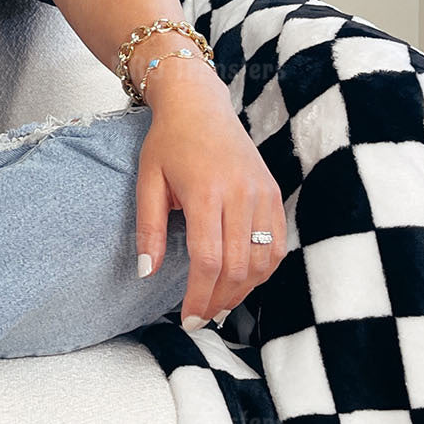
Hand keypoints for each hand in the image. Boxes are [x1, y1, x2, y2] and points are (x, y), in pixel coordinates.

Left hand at [134, 70, 286, 328]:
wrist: (199, 105)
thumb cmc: (168, 142)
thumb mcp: (147, 181)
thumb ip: (149, 229)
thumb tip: (147, 273)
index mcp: (205, 192)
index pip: (208, 260)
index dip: (199, 295)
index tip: (187, 317)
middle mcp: (240, 194)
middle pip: (238, 266)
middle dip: (220, 299)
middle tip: (201, 318)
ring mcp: (262, 193)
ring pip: (263, 260)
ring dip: (243, 290)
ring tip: (219, 304)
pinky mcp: (273, 193)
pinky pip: (276, 244)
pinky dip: (263, 269)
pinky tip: (242, 280)